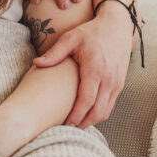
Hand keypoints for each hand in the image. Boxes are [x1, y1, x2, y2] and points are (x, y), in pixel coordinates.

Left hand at [32, 10, 133, 126]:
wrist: (118, 26)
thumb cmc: (92, 32)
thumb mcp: (71, 38)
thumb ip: (55, 53)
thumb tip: (36, 63)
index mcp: (95, 69)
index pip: (87, 100)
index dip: (76, 115)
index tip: (64, 124)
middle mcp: (109, 79)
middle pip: (97, 111)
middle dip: (82, 123)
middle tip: (66, 129)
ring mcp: (117, 83)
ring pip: (105, 111)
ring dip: (91, 121)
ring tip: (74, 125)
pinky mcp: (120, 85)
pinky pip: (110, 106)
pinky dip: (99, 114)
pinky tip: (86, 115)